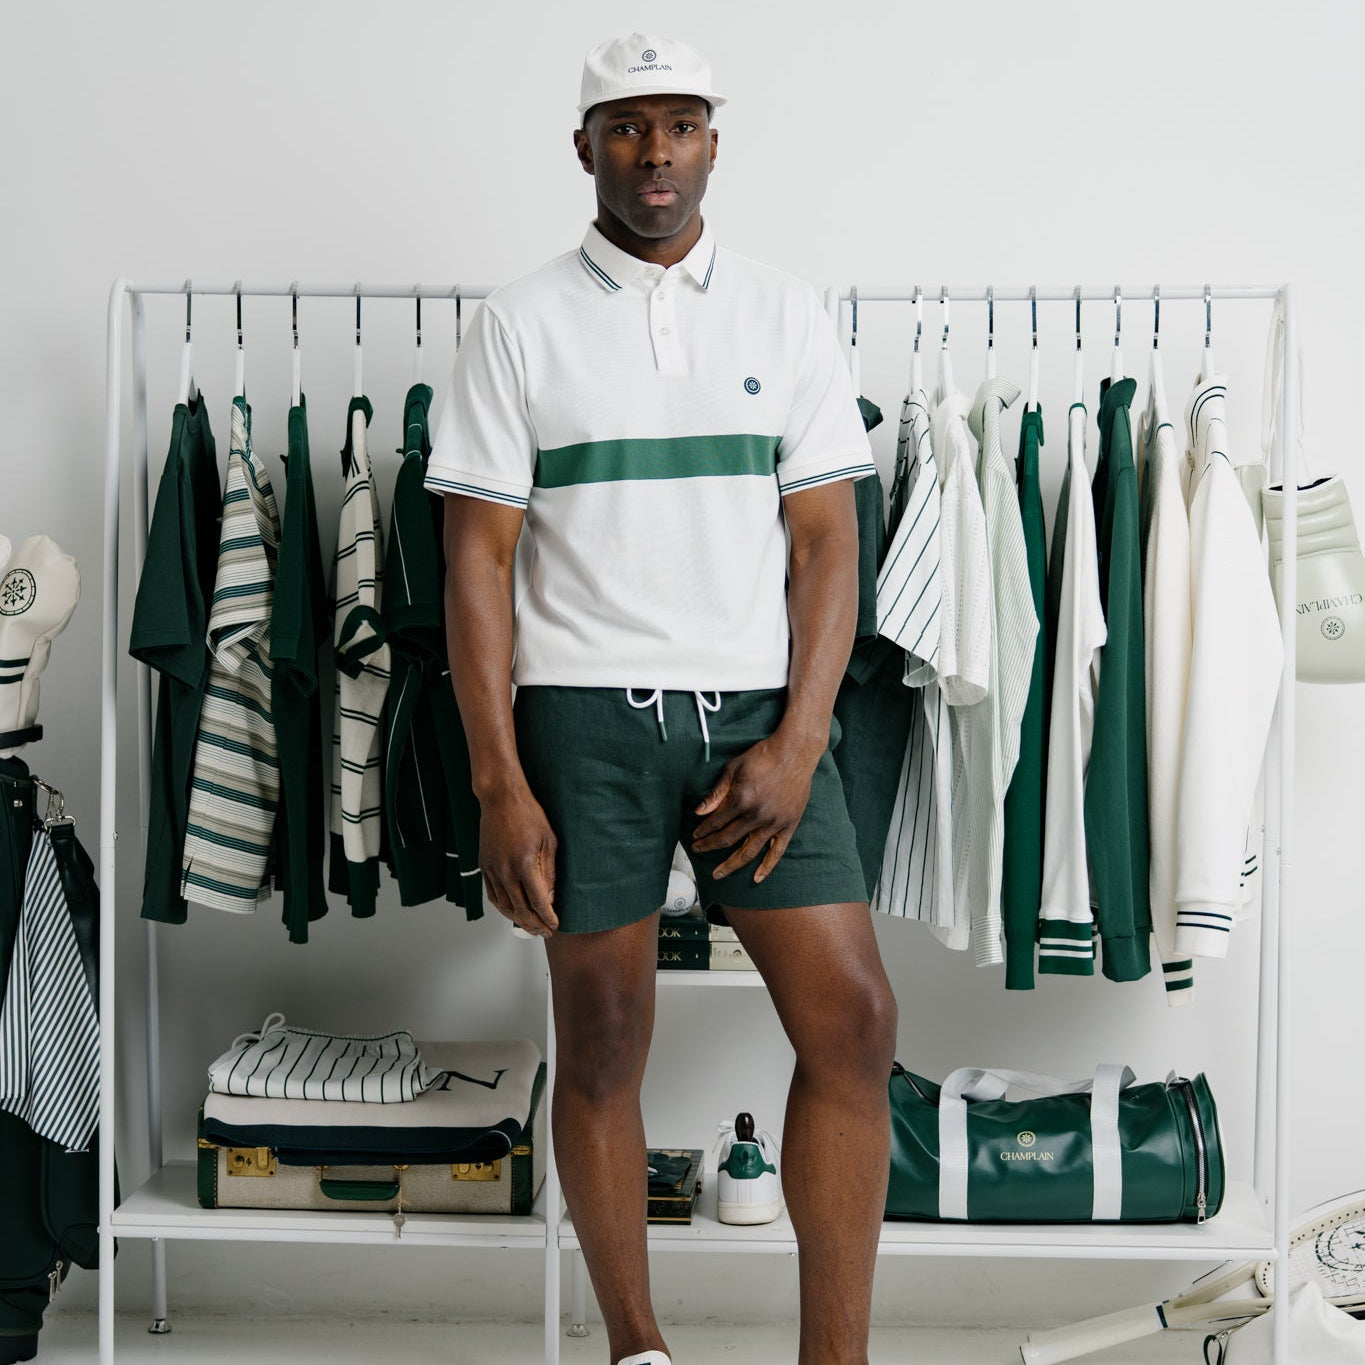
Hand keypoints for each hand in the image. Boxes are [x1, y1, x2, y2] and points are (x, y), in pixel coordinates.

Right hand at [478, 783, 559, 935]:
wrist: (501, 799)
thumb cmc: (528, 815)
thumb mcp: (549, 841)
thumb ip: (549, 872)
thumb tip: (550, 897)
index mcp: (525, 865)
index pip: (538, 902)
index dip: (548, 918)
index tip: (555, 925)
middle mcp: (506, 871)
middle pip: (521, 909)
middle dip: (535, 924)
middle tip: (545, 932)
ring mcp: (492, 870)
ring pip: (504, 906)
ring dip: (518, 920)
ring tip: (530, 927)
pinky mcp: (484, 866)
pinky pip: (492, 894)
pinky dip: (502, 907)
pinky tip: (511, 912)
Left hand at [690, 731, 822, 881]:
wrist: (795, 751)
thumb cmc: (763, 755)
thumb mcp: (734, 768)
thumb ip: (716, 792)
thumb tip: (699, 811)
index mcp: (741, 800)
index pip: (716, 823)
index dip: (703, 831)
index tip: (695, 836)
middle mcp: (756, 815)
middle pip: (727, 839)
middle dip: (710, 846)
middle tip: (699, 851)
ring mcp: (774, 823)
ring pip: (748, 851)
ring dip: (731, 864)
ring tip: (719, 874)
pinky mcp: (789, 825)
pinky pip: (777, 852)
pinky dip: (767, 867)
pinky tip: (757, 878)